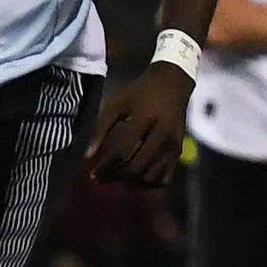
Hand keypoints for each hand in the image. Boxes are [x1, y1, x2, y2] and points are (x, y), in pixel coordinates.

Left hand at [81, 63, 191, 186]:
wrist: (171, 83)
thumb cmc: (139, 92)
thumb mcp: (116, 104)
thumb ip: (100, 129)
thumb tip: (87, 157)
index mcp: (145, 119)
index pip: (122, 152)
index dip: (105, 167)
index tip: (92, 175)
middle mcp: (162, 135)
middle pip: (136, 168)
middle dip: (116, 177)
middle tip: (101, 178)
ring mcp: (173, 145)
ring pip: (150, 177)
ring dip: (130, 182)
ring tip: (116, 176)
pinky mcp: (178, 152)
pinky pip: (164, 179)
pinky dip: (148, 183)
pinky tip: (135, 177)